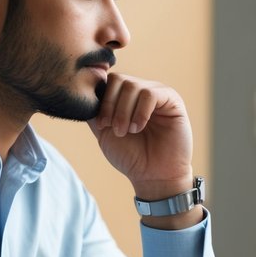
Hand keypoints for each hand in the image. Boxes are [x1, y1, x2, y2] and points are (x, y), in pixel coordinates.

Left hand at [87, 73, 194, 197]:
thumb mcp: (104, 132)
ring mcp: (158, 93)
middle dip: (111, 105)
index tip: (101, 124)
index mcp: (126, 97)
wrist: (153, 176)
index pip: (108, 81)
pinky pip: (150, 94)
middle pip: (119, 80)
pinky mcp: (172, 100)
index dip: (101, 101)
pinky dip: (140, 112)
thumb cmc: (130, 157)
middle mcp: (142, 91)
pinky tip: (138, 128)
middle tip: (114, 129)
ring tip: (127, 131)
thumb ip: (94, 112)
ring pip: (133, 86)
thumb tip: (83, 93)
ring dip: (124, 111)